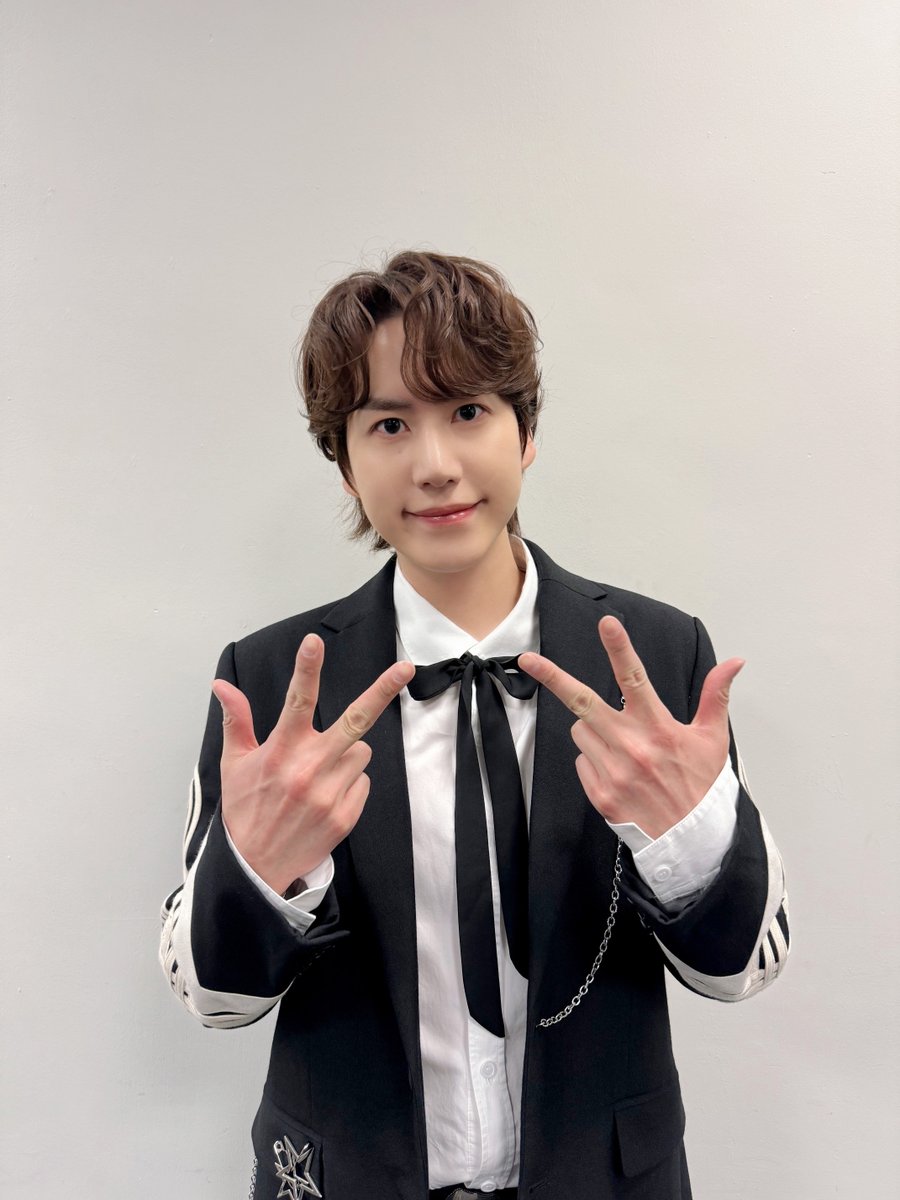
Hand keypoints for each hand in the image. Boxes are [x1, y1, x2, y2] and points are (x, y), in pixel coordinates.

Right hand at [212, 633, 414, 893]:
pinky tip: (325, 796)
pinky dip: (349, 782)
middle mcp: (309, 768)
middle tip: (405, 667)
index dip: (306, 669)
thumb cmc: (245, 808)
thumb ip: (236, 720)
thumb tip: (222, 684)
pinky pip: (362, 781)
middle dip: (382, 691)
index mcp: (281, 750)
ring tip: (319, 773)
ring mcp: (330, 793)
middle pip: (355, 719)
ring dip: (347, 754)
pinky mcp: (346, 815)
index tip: (314, 642)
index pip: (296, 700)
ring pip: (360, 751)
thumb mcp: (234, 763)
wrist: (256, 867)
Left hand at [519, 617, 743, 838]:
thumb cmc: (701, 785)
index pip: (636, 678)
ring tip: (622, 747)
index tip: (607, 623)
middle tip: (528, 659)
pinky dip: (594, 760)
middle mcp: (632, 745)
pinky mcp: (600, 794)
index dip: (620, 648)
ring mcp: (613, 771)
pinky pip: (582, 761)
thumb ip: (716, 696)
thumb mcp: (712, 738)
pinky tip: (618, 771)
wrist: (692, 840)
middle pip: (582, 701)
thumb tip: (735, 662)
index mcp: (658, 726)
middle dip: (552, 677)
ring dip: (593, 731)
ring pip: (581, 731)